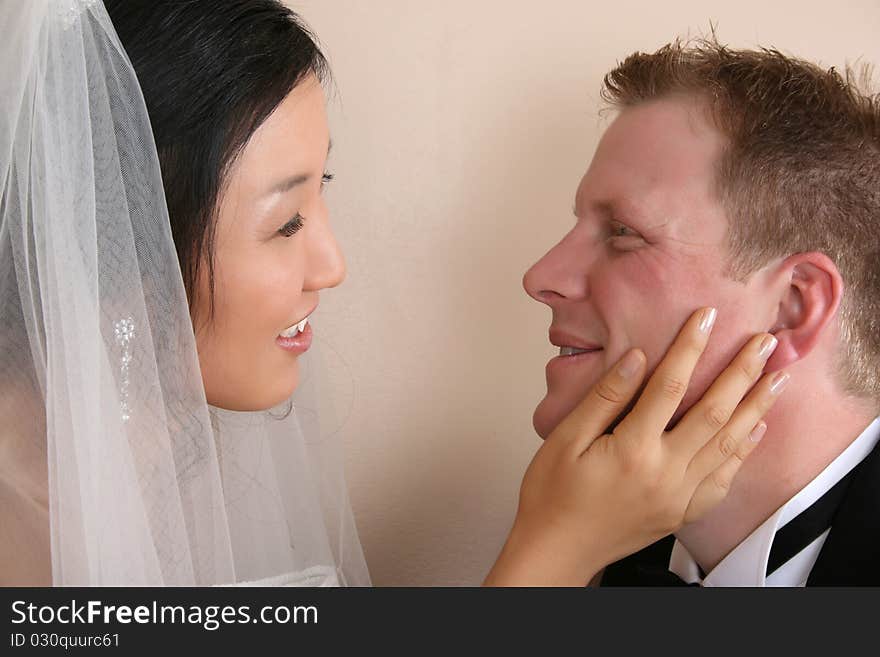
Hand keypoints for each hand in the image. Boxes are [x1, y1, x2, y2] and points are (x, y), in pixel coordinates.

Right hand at [484, 307, 787, 585]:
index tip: (706, 318)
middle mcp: (664, 473)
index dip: (690, 347)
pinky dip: (744, 452)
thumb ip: (604, 398)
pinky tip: (756, 430)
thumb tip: (636, 359)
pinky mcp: (682, 512)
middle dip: (742, 373)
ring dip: (756, 408)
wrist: (557, 550)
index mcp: (631, 450)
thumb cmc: (552, 495)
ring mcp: (678, 496)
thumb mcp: (564, 439)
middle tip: (765, 343)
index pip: (669, 386)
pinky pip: (723, 480)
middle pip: (714, 413)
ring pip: (728, 445)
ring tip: (777, 378)